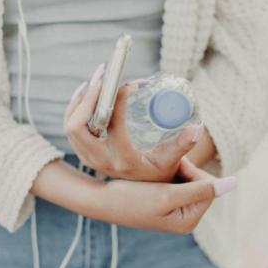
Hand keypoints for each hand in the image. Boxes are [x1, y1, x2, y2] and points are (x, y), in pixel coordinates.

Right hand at [31, 156, 237, 234]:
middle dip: (183, 169)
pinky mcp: (165, 202)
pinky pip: (176, 181)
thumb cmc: (132, 199)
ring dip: (175, 168)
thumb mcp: (168, 194)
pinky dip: (167, 172)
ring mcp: (175, 210)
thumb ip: (200, 190)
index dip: (191, 170)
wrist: (102, 201)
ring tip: (156, 168)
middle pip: (199, 182)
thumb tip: (234, 184)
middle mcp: (185, 218)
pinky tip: (153, 171)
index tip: (172, 164)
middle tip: (163, 165)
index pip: (207, 187)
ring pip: (187, 179)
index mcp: (189, 220)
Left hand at [63, 66, 203, 181]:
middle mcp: (101, 161)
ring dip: (80, 101)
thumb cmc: (161, 171)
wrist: (144, 190)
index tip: (130, 85)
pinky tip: (85, 92)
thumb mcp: (172, 159)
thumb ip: (183, 144)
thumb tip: (197, 128)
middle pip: (78, 127)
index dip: (118, 102)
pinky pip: (70, 128)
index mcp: (123, 160)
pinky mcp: (85, 153)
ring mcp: (90, 158)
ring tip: (97, 80)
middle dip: (88, 99)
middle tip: (104, 78)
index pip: (113, 127)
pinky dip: (74, 108)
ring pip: (70, 126)